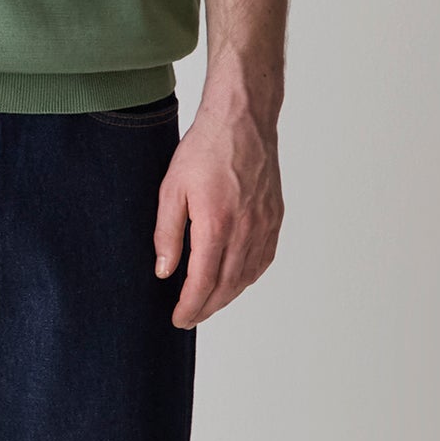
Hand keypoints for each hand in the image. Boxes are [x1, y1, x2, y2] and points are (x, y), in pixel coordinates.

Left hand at [152, 104, 283, 327]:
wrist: (242, 121)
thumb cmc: (204, 150)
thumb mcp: (171, 189)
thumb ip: (167, 233)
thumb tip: (165, 272)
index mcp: (217, 223)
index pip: (203, 281)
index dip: (190, 306)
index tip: (178, 319)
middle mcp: (246, 229)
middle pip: (227, 286)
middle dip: (206, 307)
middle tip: (189, 318)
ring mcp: (264, 224)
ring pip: (247, 276)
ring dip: (227, 296)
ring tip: (208, 304)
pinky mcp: (275, 218)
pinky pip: (263, 259)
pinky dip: (248, 277)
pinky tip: (235, 280)